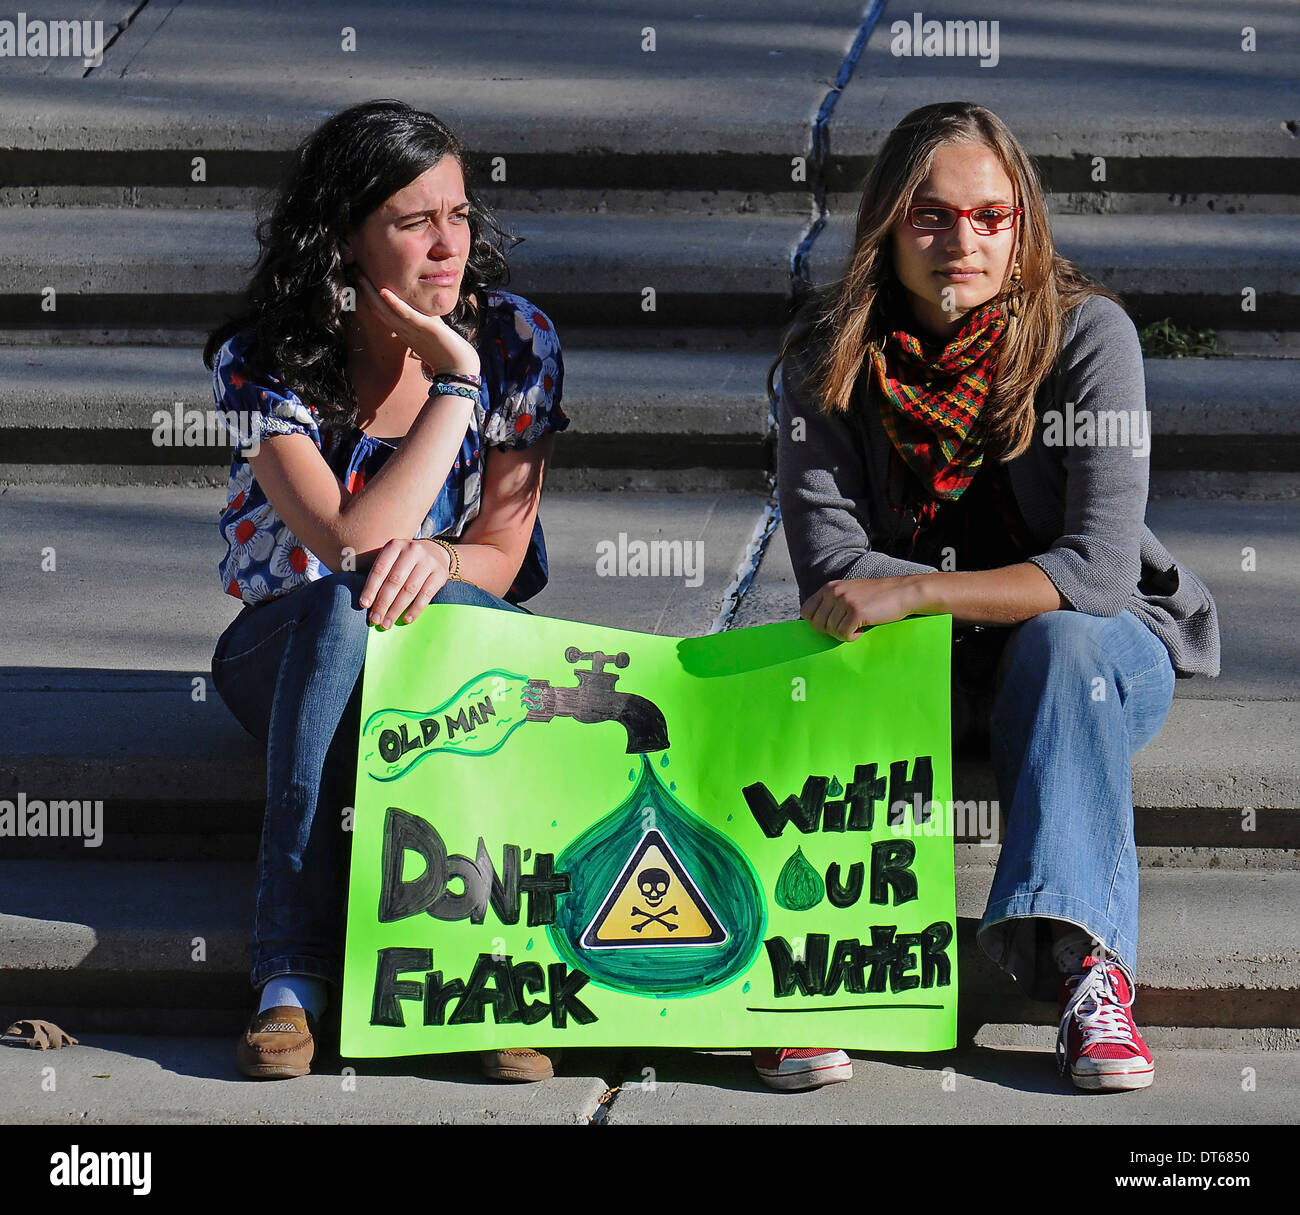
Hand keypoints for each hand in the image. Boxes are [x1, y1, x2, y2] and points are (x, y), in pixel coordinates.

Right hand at [355, 272, 480, 374]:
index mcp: (404, 330)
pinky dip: (394, 304)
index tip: (361, 280)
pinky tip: (383, 291)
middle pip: (378, 309)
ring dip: (372, 294)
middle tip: (354, 272)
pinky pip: (406, 315)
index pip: (382, 311)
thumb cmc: (448, 351)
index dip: (370, 297)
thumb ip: (425, 318)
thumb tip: (425, 307)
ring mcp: (412, 330)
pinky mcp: (425, 329)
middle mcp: (404, 330)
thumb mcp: (432, 330)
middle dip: (365, 291)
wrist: (460, 367)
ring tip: (361, 277)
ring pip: (387, 311)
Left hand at [358, 538, 452, 628]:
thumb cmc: (405, 561)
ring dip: (396, 610)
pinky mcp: (440, 574)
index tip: (363, 605)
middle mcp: (412, 550)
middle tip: (375, 620)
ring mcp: (428, 561)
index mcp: (395, 545)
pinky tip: (406, 619)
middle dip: (383, 603)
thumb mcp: (392, 558)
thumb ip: (380, 573)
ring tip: (387, 623)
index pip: (380, 569)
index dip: (371, 588)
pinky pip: (426, 595)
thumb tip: (364, 601)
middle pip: (395, 581)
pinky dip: (415, 609)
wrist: (435, 552)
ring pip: (409, 589)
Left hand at [801, 576, 926, 641]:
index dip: (817, 623)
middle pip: (817, 624)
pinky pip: (844, 634)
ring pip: (831, 631)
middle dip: (831, 631)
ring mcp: (844, 601)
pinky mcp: (856, 612)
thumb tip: (815, 626)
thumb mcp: (849, 593)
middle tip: (848, 627)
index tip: (832, 625)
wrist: (903, 592)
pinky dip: (853, 637)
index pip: (806, 611)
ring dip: (845, 633)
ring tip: (858, 625)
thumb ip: (832, 603)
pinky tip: (863, 629)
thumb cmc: (876, 597)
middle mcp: (834, 592)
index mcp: (829, 587)